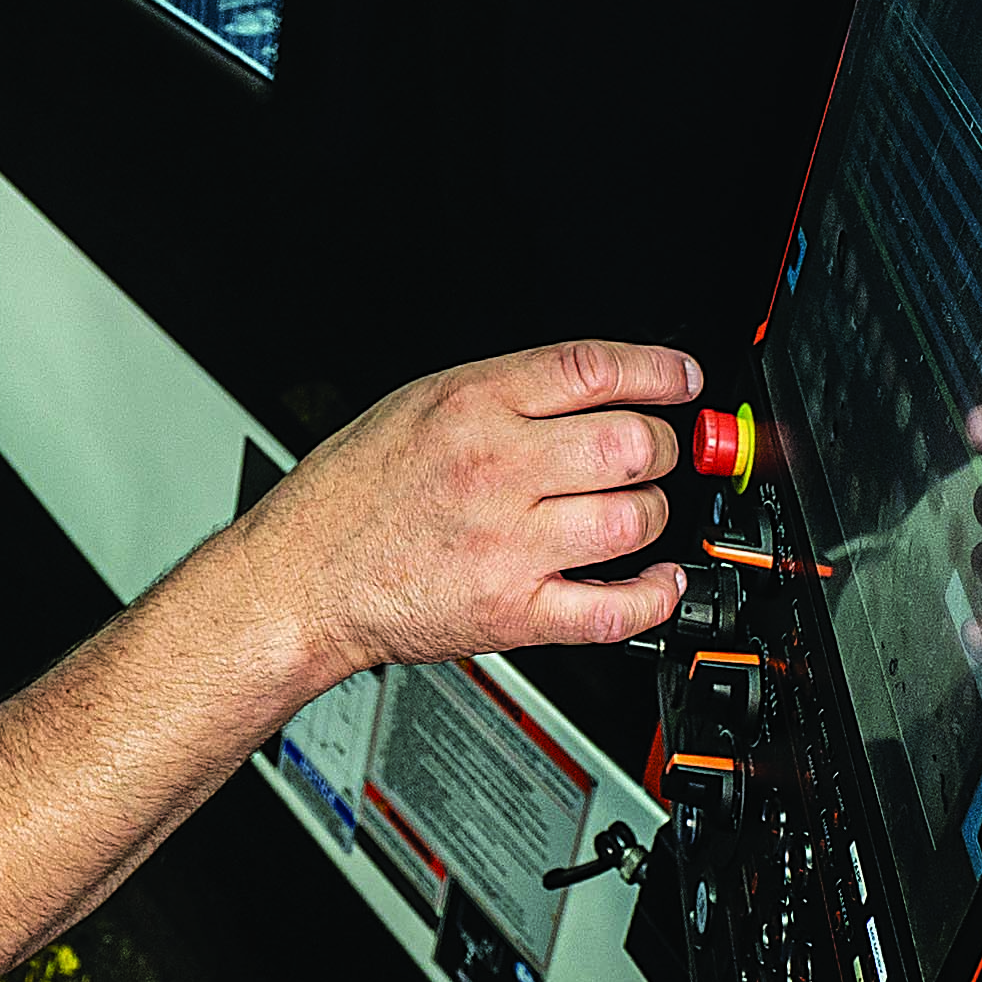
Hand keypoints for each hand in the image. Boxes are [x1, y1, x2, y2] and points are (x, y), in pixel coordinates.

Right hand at [225, 340, 696, 684]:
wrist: (300, 581)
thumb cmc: (349, 495)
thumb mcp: (415, 405)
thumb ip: (503, 392)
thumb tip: (592, 386)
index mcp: (471, 405)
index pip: (593, 369)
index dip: (656, 371)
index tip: (681, 380)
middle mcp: (496, 468)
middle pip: (631, 442)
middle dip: (660, 446)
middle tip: (654, 452)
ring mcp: (509, 544)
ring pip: (636, 519)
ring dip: (654, 514)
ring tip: (638, 513)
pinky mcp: (516, 612)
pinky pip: (617, 608)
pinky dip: (656, 594)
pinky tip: (658, 581)